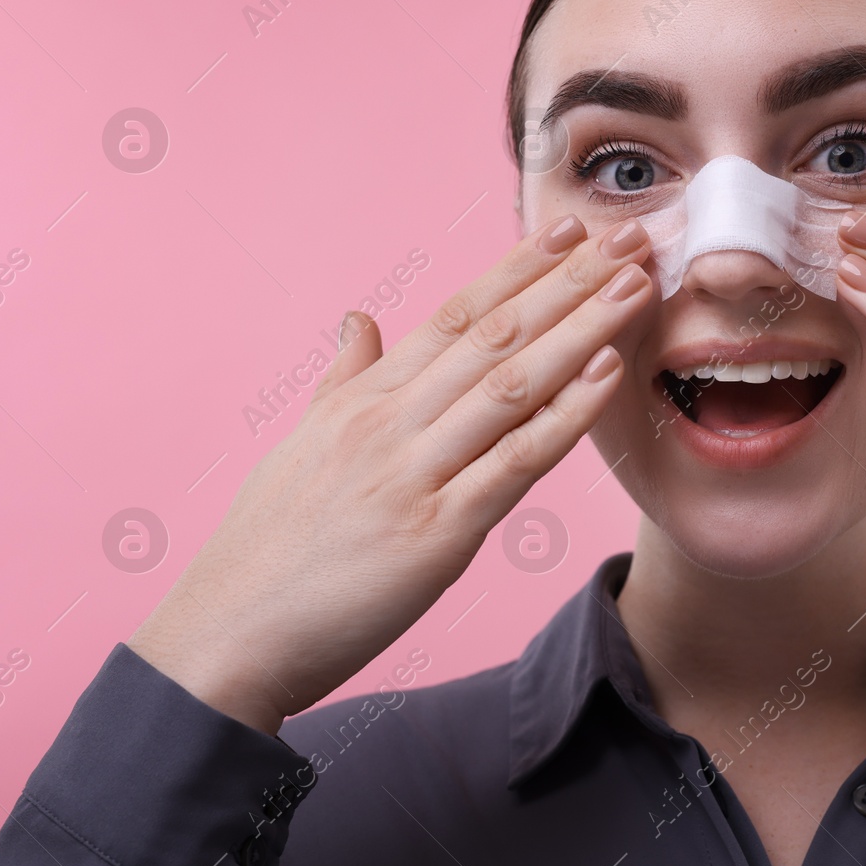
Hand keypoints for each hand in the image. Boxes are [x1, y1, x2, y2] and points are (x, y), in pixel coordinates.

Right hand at [127, 215, 653, 735]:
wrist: (228, 636)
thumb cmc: (266, 548)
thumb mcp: (302, 446)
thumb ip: (342, 380)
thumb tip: (358, 320)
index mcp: (363, 400)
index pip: (455, 315)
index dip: (517, 268)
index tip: (568, 229)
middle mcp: (390, 422)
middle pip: (495, 335)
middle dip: (569, 282)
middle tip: (628, 237)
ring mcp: (413, 473)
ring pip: (513, 384)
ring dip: (582, 329)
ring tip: (637, 286)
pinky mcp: (437, 533)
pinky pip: (514, 462)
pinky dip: (564, 414)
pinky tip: (606, 373)